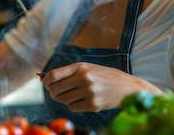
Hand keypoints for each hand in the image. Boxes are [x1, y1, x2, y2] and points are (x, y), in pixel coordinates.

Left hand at [41, 62, 161, 111]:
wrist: (127, 87)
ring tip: (75, 95)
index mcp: (81, 67)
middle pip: (56, 89)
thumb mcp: (88, 68)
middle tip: (57, 94)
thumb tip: (46, 80)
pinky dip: (74, 106)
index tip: (46, 84)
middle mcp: (84, 78)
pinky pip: (73, 108)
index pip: (54, 75)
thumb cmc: (104, 76)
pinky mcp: (94, 104)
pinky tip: (83, 101)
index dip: (46, 81)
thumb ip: (69, 72)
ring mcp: (89, 91)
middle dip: (53, 93)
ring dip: (65, 100)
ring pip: (64, 100)